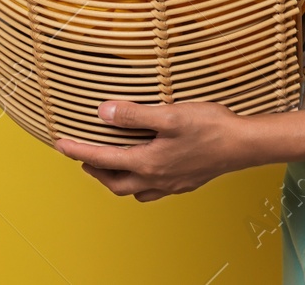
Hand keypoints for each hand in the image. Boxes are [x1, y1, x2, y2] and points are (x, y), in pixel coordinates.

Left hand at [55, 100, 251, 201]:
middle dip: (94, 171)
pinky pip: (153, 191)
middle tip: (83, 157)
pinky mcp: (186, 183)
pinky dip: (139, 183)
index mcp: (148, 162)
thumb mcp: (169, 115)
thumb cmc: (211, 127)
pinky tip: (147, 170)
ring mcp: (172, 184)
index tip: (60, 144)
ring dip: (116, 180)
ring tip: (110, 166)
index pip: (102, 160)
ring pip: (134, 191)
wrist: (244, 145)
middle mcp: (156, 178)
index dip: (78, 151)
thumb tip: (103, 113)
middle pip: (114, 182)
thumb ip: (134, 115)